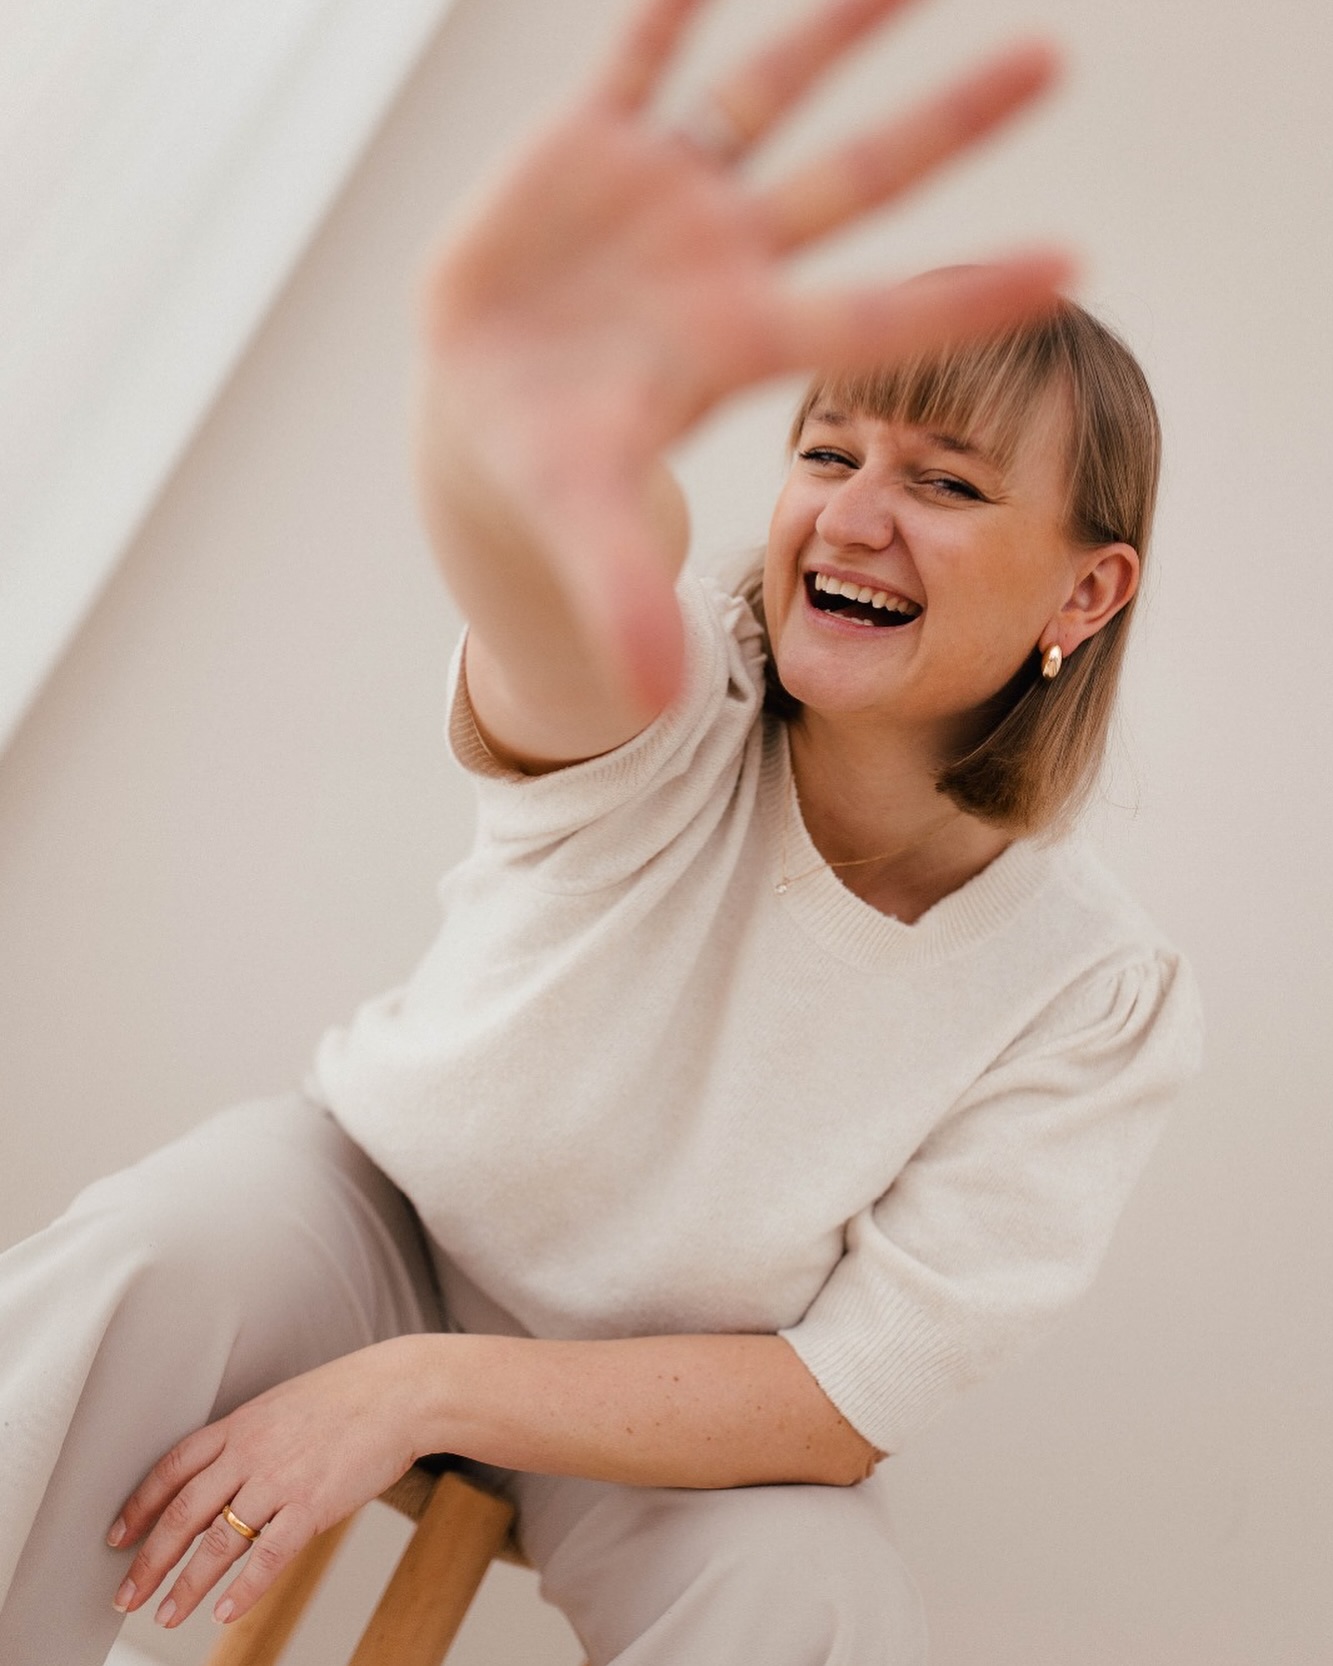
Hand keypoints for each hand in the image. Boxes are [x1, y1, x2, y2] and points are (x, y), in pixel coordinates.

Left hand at [106, 1339, 421, 1629]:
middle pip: (182, 1513)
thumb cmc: (351, 1396)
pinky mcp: (312, 1504)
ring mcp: (280, 1478)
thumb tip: (226, 1482)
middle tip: (127, 1594)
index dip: (139, 1505)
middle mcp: (251, 1451)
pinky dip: (243, 1588)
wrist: (401, 1391)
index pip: (172, 1468)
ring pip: (217, 1542)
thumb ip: (252, 1442)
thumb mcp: (285, 1407)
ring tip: (168, 1615)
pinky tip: (225, 1611)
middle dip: (149, 1560)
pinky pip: (268, 1555)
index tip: (118, 1536)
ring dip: (187, 1585)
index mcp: (241, 1424)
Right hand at [417, 0, 1068, 710]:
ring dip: (832, 29)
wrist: (486, 411)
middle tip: (1054, 62)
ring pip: (762, 97)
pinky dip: (668, 5)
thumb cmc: (554, 472)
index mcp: (738, 346)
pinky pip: (638, 56)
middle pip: (854, 185)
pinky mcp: (585, 150)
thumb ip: (626, 596)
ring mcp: (661, 199)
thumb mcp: (586, 529)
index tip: (1070, 266)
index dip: (964, 296)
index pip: (872, 318)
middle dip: (948, 128)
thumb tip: (654, 702)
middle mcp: (723, 262)